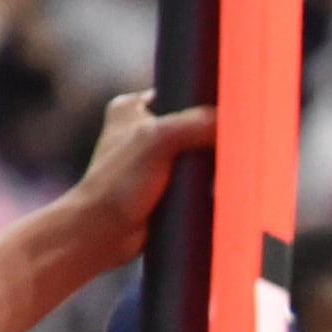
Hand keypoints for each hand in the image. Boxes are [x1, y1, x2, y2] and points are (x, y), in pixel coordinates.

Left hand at [62, 92, 220, 261]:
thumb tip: (230, 120)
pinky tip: (215, 191)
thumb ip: (194, 124)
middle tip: (226, 147)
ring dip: (209, 167)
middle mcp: (140, 132)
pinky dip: (205, 188)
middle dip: (208, 140)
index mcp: (131, 108)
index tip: (224, 116)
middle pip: (191, 128)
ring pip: (194, 157)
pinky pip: (193, 182)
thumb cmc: (116, 184)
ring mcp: (151, 163)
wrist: (101, 234)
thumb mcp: (158, 140)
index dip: (203, 105)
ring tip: (220, 173)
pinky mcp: (161, 190)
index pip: (179, 96)